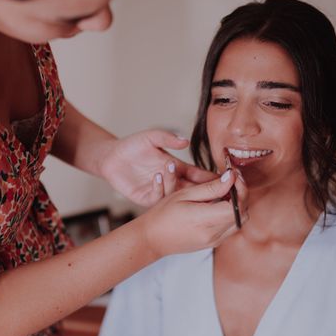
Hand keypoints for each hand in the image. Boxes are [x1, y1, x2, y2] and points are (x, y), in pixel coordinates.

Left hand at [98, 129, 216, 206]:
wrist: (111, 157)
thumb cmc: (132, 146)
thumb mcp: (151, 137)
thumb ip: (167, 138)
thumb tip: (185, 140)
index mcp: (176, 167)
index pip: (198, 175)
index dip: (211, 177)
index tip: (224, 179)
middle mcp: (171, 181)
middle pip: (192, 190)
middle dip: (203, 190)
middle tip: (212, 189)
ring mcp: (160, 191)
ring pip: (176, 196)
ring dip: (177, 186)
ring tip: (173, 171)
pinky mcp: (146, 198)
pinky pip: (158, 197)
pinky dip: (159, 188)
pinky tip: (157, 176)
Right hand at [137, 169, 247, 257]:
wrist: (152, 238)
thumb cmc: (163, 215)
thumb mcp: (185, 195)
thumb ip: (211, 187)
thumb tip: (231, 178)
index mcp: (206, 220)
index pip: (237, 204)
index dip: (240, 188)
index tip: (233, 175)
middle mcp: (213, 234)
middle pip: (243, 213)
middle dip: (241, 195)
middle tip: (231, 181)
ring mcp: (214, 241)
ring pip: (239, 221)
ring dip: (237, 205)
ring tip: (224, 192)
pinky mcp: (213, 243)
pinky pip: (230, 228)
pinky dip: (230, 214)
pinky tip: (218, 204)